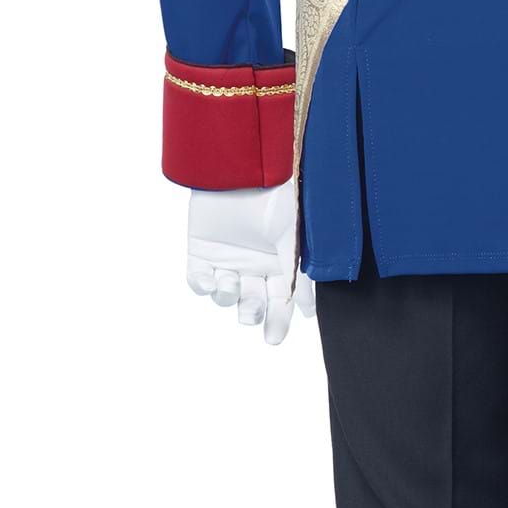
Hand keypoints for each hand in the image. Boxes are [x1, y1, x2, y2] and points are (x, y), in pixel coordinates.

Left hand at [186, 182, 313, 344]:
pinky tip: (209, 280)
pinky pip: (198, 281)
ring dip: (228, 297)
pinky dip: (202, 285)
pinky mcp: (201, 251)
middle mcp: (254, 264)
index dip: (278, 320)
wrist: (241, 169)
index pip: (280, 300)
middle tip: (250, 312)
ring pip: (225, 296)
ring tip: (231, 283)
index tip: (273, 338)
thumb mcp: (293, 237)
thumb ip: (299, 274)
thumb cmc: (274, 197)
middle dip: (252, 311)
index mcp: (279, 262)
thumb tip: (309, 310)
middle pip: (252, 303)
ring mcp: (227, 258)